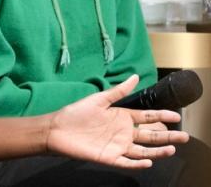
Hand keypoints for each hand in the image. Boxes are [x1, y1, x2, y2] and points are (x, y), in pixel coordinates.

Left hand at [45, 74, 189, 168]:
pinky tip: (148, 161)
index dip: (162, 117)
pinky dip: (138, 163)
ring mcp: (117, 146)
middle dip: (168, 136)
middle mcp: (123, 133)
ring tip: (172, 148)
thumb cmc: (75, 113)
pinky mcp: (108, 157)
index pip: (147, 118)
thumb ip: (118, 90)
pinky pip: (127, 162)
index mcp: (122, 117)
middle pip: (150, 136)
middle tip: (184, 136)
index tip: (176, 116)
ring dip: (158, 151)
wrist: (56, 129)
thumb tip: (135, 76)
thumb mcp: (98, 99)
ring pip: (143, 150)